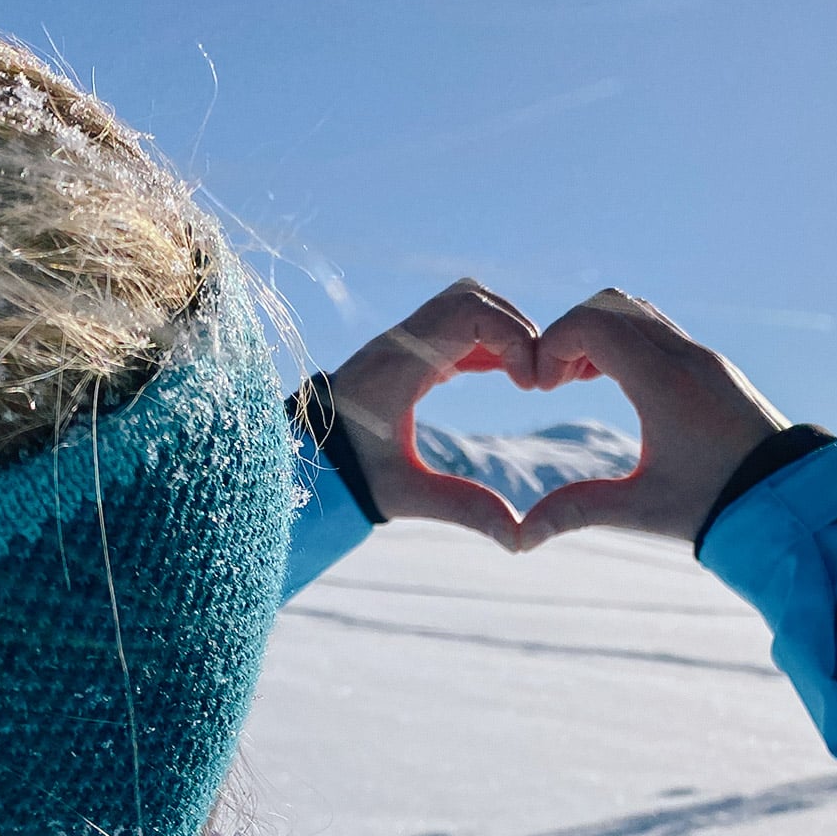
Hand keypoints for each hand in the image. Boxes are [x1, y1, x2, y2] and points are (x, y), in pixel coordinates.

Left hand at [326, 279, 536, 549]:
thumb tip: (519, 538)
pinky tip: (510, 376)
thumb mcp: (405, 495)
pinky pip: (458, 324)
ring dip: (504, 330)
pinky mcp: (410, 350)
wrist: (301, 461)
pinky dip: (490, 341)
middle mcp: (401, 340)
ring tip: (525, 377)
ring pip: (466, 303)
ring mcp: (404, 340)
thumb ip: (464, 510)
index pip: (468, 312)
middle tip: (535, 381)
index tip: (529, 385)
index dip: (514, 336)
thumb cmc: (348, 476)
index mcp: (400, 362)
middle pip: (472, 297)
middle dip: (516, 329)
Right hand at [520, 289, 790, 548]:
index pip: (593, 324)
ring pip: (635, 312)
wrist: (791, 500)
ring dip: (597, 334)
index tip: (541, 387)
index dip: (553, 344)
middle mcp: (687, 357)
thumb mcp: (643, 510)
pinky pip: (658, 328)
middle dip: (569, 334)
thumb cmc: (718, 506)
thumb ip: (577, 511)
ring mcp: (703, 357)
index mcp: (665, 384)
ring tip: (575, 382)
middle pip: (609, 306)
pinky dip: (624, 340)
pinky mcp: (713, 365)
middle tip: (552, 382)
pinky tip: (611, 383)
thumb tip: (521, 538)